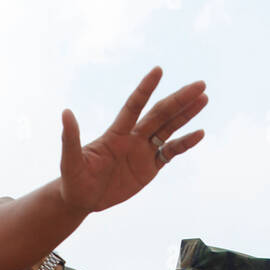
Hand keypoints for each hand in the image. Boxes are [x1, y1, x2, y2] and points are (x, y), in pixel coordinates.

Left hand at [59, 70, 206, 214]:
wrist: (82, 198)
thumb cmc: (73, 179)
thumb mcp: (70, 162)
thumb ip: (70, 139)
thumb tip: (66, 114)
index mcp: (116, 135)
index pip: (134, 107)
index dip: (145, 89)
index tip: (158, 71)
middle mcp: (132, 138)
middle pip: (160, 114)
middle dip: (179, 99)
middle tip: (200, 85)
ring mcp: (143, 151)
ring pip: (169, 129)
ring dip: (186, 114)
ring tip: (204, 98)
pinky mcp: (149, 168)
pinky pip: (170, 152)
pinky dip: (185, 143)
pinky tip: (200, 133)